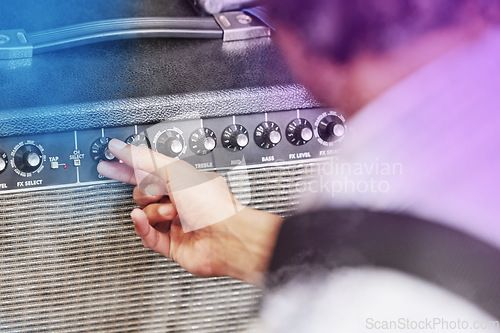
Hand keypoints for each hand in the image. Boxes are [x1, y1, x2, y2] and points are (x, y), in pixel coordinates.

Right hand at [97, 139, 282, 284]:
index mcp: (183, 180)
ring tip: (172, 212)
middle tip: (158, 193)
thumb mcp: (175, 171)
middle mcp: (179, 200)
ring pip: (144, 214)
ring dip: (154, 211)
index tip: (108, 162)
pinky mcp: (171, 244)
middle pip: (142, 193)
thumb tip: (122, 147)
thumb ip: (145, 159)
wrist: (227, 237)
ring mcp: (175, 222)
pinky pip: (147, 235)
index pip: (147, 169)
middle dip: (147, 192)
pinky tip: (143, 220)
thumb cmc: (212, 203)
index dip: (126, 166)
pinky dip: (143, 226)